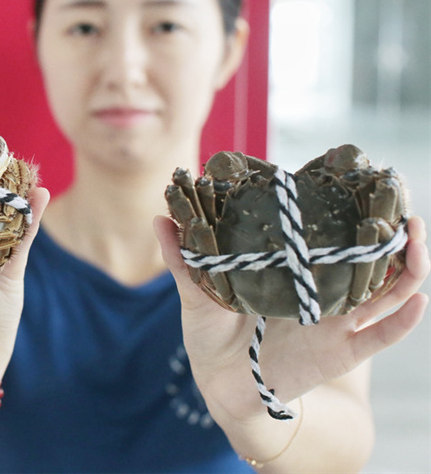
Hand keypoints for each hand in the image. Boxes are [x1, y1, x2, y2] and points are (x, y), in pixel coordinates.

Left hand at [153, 214, 428, 422]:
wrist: (222, 385)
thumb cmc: (211, 333)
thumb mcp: (197, 292)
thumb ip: (184, 257)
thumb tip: (159, 217)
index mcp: (291, 271)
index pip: (328, 236)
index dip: (347, 211)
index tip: (359, 180)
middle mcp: (321, 291)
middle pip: (369, 257)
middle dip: (389, 230)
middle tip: (400, 200)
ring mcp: (336, 321)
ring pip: (386, 290)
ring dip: (407, 265)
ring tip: (416, 236)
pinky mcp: (342, 353)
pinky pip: (381, 336)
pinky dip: (402, 319)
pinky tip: (417, 298)